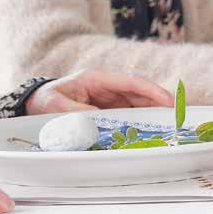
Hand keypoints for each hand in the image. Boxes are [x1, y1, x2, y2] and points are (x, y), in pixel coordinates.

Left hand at [25, 69, 172, 113]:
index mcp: (96, 79)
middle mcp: (107, 88)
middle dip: (159, 104)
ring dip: (153, 115)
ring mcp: (109, 100)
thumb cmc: (45, 100)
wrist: (35, 105)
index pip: (130, 82)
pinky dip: (141, 124)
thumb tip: (95, 119)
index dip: (150, 90)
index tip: (167, 101)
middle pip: (139, 94)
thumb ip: (74, 112)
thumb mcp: (55, 105)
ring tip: (170, 127)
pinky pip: (129, 116)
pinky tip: (151, 134)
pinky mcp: (108, 112)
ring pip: (137, 105)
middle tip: (177, 118)